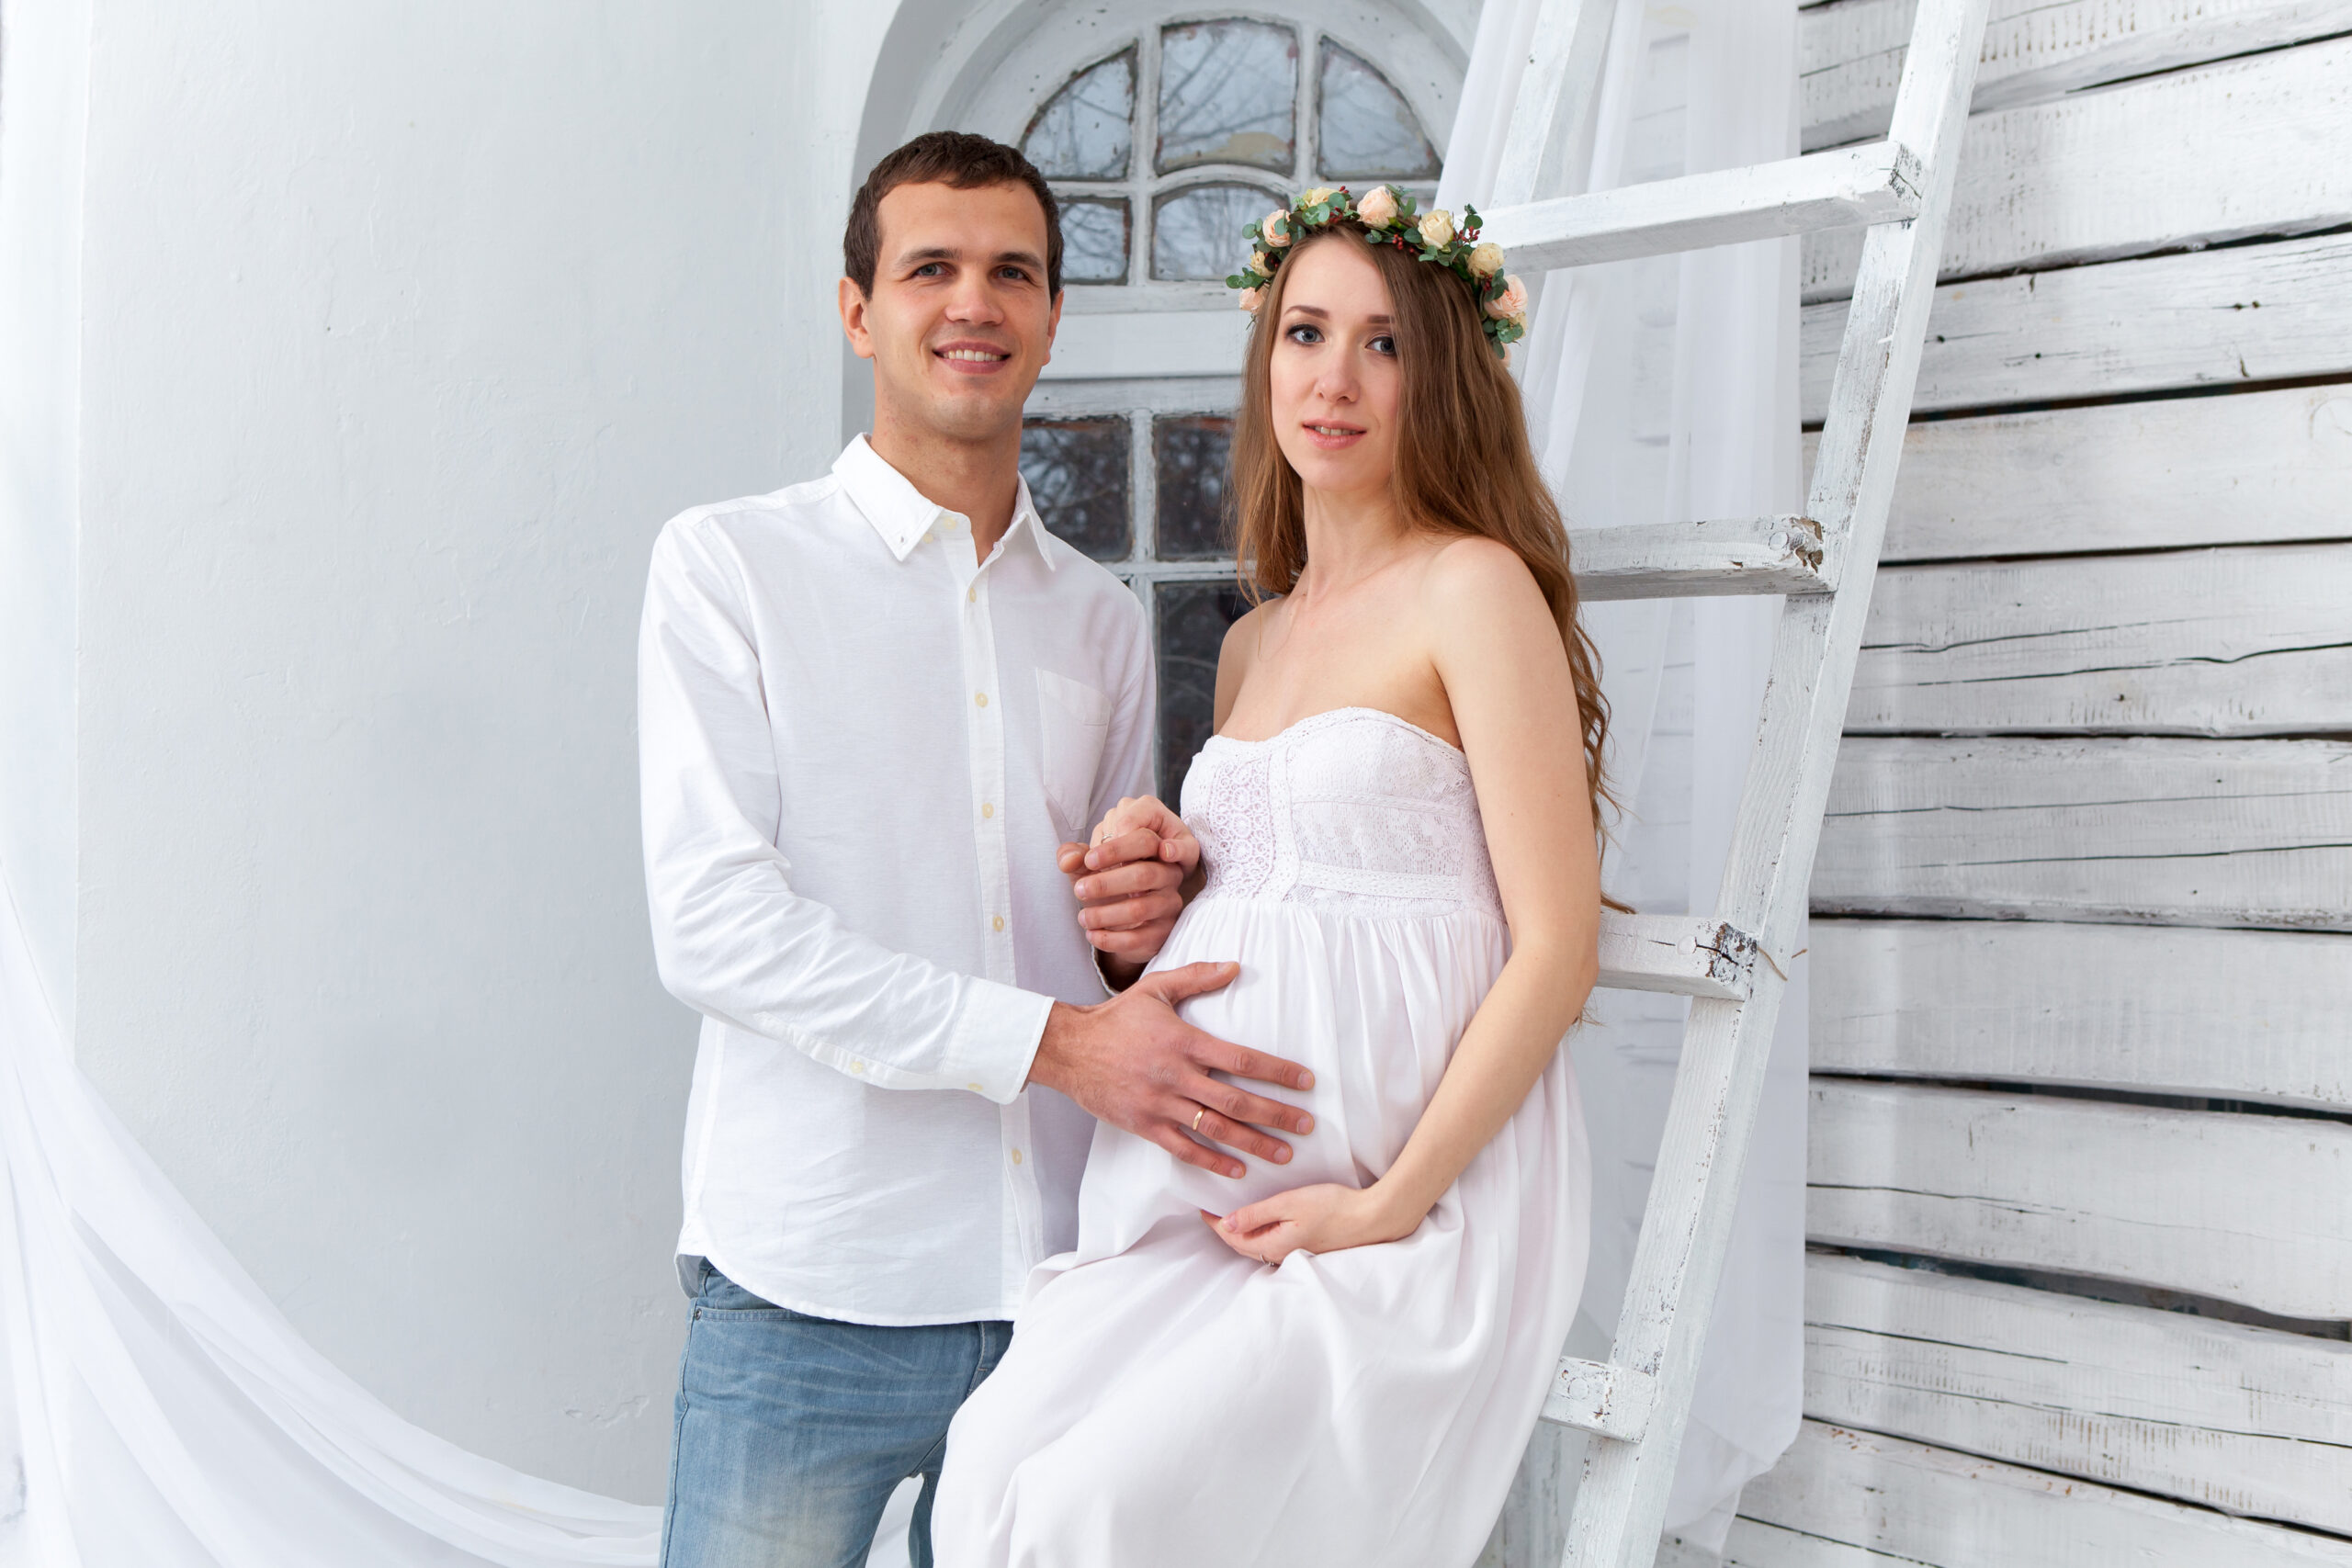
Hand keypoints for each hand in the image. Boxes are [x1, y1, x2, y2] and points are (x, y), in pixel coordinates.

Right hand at [1028, 962, 1314, 1179]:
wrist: (1069, 1048)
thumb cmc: (1116, 1018)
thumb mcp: (1156, 989)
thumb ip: (1197, 977)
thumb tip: (1236, 966)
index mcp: (1184, 1041)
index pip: (1242, 1059)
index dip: (1278, 1072)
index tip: (1306, 1081)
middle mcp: (1177, 1076)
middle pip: (1237, 1101)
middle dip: (1277, 1114)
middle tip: (1307, 1124)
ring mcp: (1161, 1104)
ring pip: (1216, 1129)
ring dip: (1254, 1142)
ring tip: (1284, 1153)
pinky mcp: (1145, 1125)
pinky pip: (1184, 1149)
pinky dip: (1213, 1161)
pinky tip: (1237, 1169)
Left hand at [1055, 796, 1201, 974]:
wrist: (1119, 922)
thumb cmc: (1106, 885)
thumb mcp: (1087, 867)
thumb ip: (1074, 856)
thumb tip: (1068, 860)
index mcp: (1153, 851)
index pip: (1145, 841)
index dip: (1116, 849)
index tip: (1089, 860)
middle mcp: (1168, 875)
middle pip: (1144, 874)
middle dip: (1106, 883)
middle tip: (1079, 889)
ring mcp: (1168, 905)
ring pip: (1139, 908)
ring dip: (1104, 914)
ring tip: (1082, 917)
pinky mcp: (1163, 932)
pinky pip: (1138, 938)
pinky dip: (1110, 938)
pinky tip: (1092, 934)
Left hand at [1201, 1182, 1420, 1266]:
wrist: (1372, 1218)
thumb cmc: (1334, 1207)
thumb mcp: (1289, 1203)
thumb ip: (1256, 1214)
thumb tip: (1226, 1223)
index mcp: (1274, 1246)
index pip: (1233, 1238)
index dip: (1215, 1223)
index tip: (1202, 1206)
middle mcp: (1282, 1255)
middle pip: (1242, 1245)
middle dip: (1224, 1229)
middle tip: (1212, 1208)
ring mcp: (1295, 1253)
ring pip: (1257, 1246)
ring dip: (1241, 1232)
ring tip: (1232, 1212)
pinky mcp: (1306, 1248)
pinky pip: (1273, 1243)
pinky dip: (1260, 1232)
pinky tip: (1262, 1218)